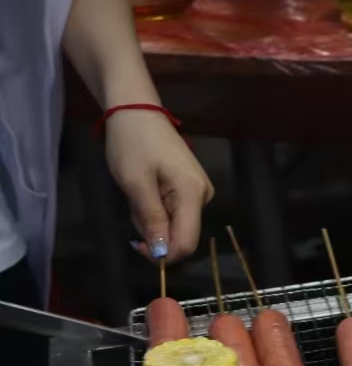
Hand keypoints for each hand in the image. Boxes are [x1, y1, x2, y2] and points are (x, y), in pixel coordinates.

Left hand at [103, 109, 212, 261]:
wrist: (137, 111)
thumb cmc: (133, 144)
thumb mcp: (135, 183)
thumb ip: (151, 219)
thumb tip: (161, 253)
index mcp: (193, 194)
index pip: (186, 242)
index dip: (162, 254)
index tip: (136, 245)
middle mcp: (204, 195)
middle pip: (181, 234)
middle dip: (153, 231)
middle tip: (132, 205)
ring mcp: (199, 191)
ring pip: (175, 224)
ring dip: (151, 218)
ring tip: (136, 192)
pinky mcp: (191, 187)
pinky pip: (174, 212)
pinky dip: (155, 209)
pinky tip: (145, 190)